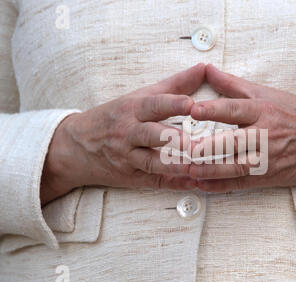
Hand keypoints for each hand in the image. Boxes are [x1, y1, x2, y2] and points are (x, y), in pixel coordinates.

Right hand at [41, 64, 205, 204]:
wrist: (76, 147)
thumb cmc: (114, 117)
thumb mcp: (139, 97)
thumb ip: (175, 84)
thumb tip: (204, 68)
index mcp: (132, 110)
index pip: (153, 105)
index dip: (172, 104)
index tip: (191, 104)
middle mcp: (128, 134)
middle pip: (150, 135)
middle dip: (171, 138)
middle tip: (194, 142)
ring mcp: (128, 158)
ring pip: (151, 162)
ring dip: (174, 166)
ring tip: (196, 168)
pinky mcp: (132, 177)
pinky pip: (154, 182)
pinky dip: (173, 184)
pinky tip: (192, 184)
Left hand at [189, 64, 295, 191]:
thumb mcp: (269, 94)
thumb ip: (234, 85)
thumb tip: (207, 70)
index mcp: (265, 111)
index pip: (235, 109)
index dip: (212, 109)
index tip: (191, 109)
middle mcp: (266, 136)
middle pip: (231, 143)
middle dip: (205, 147)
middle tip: (181, 149)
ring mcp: (267, 160)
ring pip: (233, 168)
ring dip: (207, 171)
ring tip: (184, 170)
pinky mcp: (268, 178)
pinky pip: (240, 184)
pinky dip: (219, 186)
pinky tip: (200, 185)